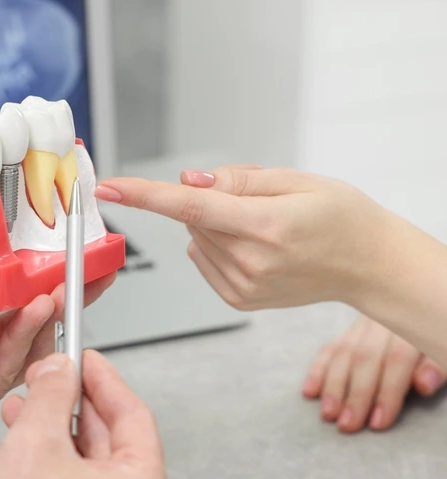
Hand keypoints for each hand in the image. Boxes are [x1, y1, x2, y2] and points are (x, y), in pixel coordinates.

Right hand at [0, 352, 172, 478]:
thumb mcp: (32, 442)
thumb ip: (53, 394)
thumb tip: (60, 370)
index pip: (132, 415)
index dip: (101, 379)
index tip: (83, 359)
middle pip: (113, 445)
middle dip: (72, 409)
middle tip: (46, 383)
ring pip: (95, 475)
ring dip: (60, 440)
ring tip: (24, 418)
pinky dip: (60, 476)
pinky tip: (28, 459)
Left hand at [95, 166, 398, 309]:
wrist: (368, 264)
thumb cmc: (340, 215)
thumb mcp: (296, 179)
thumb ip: (237, 179)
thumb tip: (186, 181)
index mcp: (265, 225)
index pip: (189, 206)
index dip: (144, 195)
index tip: (109, 187)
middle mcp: (250, 261)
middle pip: (193, 216)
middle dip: (211, 198)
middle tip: (258, 199)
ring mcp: (244, 285)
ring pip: (197, 237)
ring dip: (216, 224)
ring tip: (265, 225)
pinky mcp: (239, 300)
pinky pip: (204, 258)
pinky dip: (218, 246)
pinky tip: (256, 246)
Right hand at [304, 314, 445, 432]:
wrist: (423, 305)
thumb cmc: (436, 339)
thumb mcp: (445, 350)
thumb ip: (437, 367)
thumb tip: (423, 385)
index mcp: (412, 325)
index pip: (395, 360)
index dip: (386, 392)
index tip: (378, 422)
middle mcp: (384, 320)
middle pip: (364, 357)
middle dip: (354, 395)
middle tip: (347, 425)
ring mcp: (364, 322)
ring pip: (342, 352)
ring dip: (332, 386)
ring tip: (328, 414)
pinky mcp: (351, 330)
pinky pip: (329, 348)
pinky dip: (318, 370)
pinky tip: (309, 391)